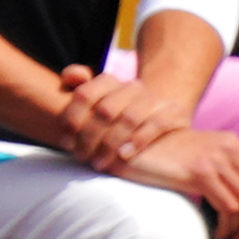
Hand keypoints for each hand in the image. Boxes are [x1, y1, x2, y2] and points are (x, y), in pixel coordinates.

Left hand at [56, 59, 190, 169]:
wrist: (161, 124)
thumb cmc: (115, 119)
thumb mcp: (94, 106)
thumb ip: (78, 88)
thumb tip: (71, 76)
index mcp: (109, 82)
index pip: (84, 94)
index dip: (71, 118)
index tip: (65, 141)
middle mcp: (132, 87)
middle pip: (105, 110)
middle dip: (89, 136)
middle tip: (79, 156)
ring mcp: (154, 99)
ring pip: (128, 119)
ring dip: (110, 143)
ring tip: (98, 162)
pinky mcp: (174, 113)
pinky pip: (155, 125)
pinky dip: (137, 140)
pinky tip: (122, 155)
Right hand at [115, 125, 238, 238]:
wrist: (127, 147)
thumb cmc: (160, 158)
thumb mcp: (197, 157)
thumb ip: (223, 169)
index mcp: (232, 144)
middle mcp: (229, 148)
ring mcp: (215, 159)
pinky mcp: (200, 172)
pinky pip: (229, 207)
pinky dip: (228, 227)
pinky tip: (218, 235)